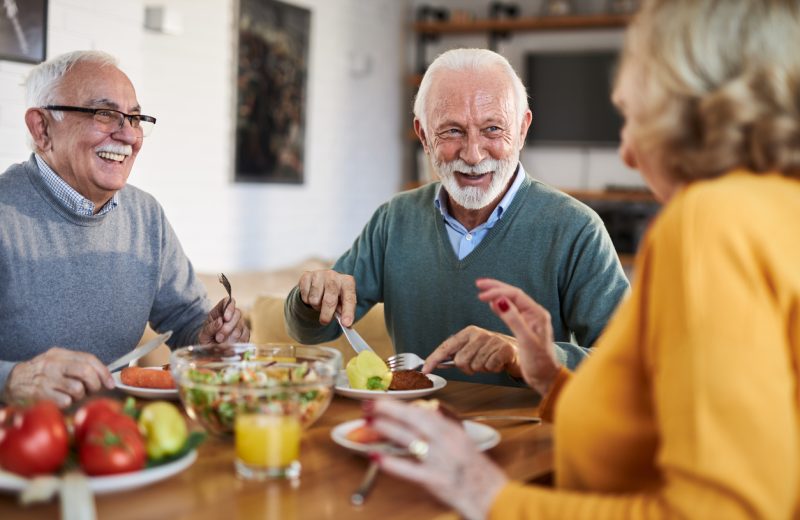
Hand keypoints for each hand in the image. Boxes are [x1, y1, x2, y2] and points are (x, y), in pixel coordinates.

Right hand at [2, 348, 114, 407]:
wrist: (11, 381)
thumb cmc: (40, 374)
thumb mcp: (56, 362)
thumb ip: (77, 365)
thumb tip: (104, 377)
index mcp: (60, 354)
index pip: (89, 359)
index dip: (103, 372)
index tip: (110, 383)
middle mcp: (53, 364)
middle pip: (85, 372)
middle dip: (95, 384)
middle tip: (92, 390)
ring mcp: (46, 379)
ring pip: (77, 388)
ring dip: (79, 396)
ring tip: (71, 395)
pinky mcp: (40, 394)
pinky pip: (65, 401)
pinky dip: (67, 403)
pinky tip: (60, 400)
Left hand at [198, 297, 249, 343]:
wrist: (212, 353)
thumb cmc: (207, 342)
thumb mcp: (203, 335)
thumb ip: (210, 328)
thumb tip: (220, 321)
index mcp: (218, 312)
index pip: (228, 302)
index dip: (229, 308)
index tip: (225, 318)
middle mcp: (231, 316)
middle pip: (237, 313)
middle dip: (228, 327)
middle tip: (219, 338)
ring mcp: (239, 324)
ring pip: (241, 326)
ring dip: (231, 337)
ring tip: (222, 344)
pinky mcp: (245, 333)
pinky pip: (245, 335)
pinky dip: (237, 342)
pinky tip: (230, 346)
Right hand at [297, 269, 356, 325]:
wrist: (320, 281)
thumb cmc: (335, 294)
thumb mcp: (342, 302)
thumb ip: (344, 312)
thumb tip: (346, 324)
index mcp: (347, 282)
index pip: (349, 298)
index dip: (348, 312)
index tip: (346, 324)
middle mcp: (334, 276)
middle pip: (329, 300)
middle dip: (327, 314)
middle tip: (325, 321)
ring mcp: (319, 274)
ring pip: (314, 299)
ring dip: (316, 306)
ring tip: (319, 303)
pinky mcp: (306, 276)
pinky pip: (305, 296)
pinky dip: (307, 301)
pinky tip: (311, 296)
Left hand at [370, 399, 507, 519]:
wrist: (493, 497)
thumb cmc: (478, 472)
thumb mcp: (464, 441)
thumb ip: (447, 425)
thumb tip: (433, 409)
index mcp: (453, 432)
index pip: (424, 411)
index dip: (401, 404)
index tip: (383, 400)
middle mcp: (447, 442)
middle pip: (416, 419)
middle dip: (390, 409)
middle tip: (370, 404)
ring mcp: (441, 461)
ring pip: (411, 439)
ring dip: (388, 429)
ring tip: (370, 422)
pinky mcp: (436, 481)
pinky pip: (410, 470)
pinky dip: (392, 463)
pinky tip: (377, 457)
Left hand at [422, 326, 521, 377]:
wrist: (517, 350)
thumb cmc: (491, 351)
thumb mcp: (473, 349)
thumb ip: (456, 354)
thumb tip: (436, 363)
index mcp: (468, 332)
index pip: (446, 347)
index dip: (433, 359)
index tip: (425, 370)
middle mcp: (478, 334)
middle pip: (460, 361)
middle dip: (467, 368)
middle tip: (478, 364)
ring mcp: (492, 340)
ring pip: (475, 366)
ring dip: (482, 369)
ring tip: (489, 361)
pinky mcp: (504, 348)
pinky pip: (490, 367)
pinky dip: (493, 369)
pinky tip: (498, 362)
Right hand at [475, 278, 559, 394]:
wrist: (546, 377)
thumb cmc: (540, 362)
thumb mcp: (526, 340)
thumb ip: (514, 320)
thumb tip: (500, 301)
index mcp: (537, 314)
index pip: (515, 295)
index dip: (497, 292)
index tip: (481, 295)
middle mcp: (534, 314)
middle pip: (513, 294)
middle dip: (496, 287)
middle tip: (479, 284)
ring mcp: (529, 320)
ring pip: (511, 301)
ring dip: (497, 294)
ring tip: (483, 290)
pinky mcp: (524, 327)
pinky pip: (510, 311)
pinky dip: (500, 306)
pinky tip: (492, 304)